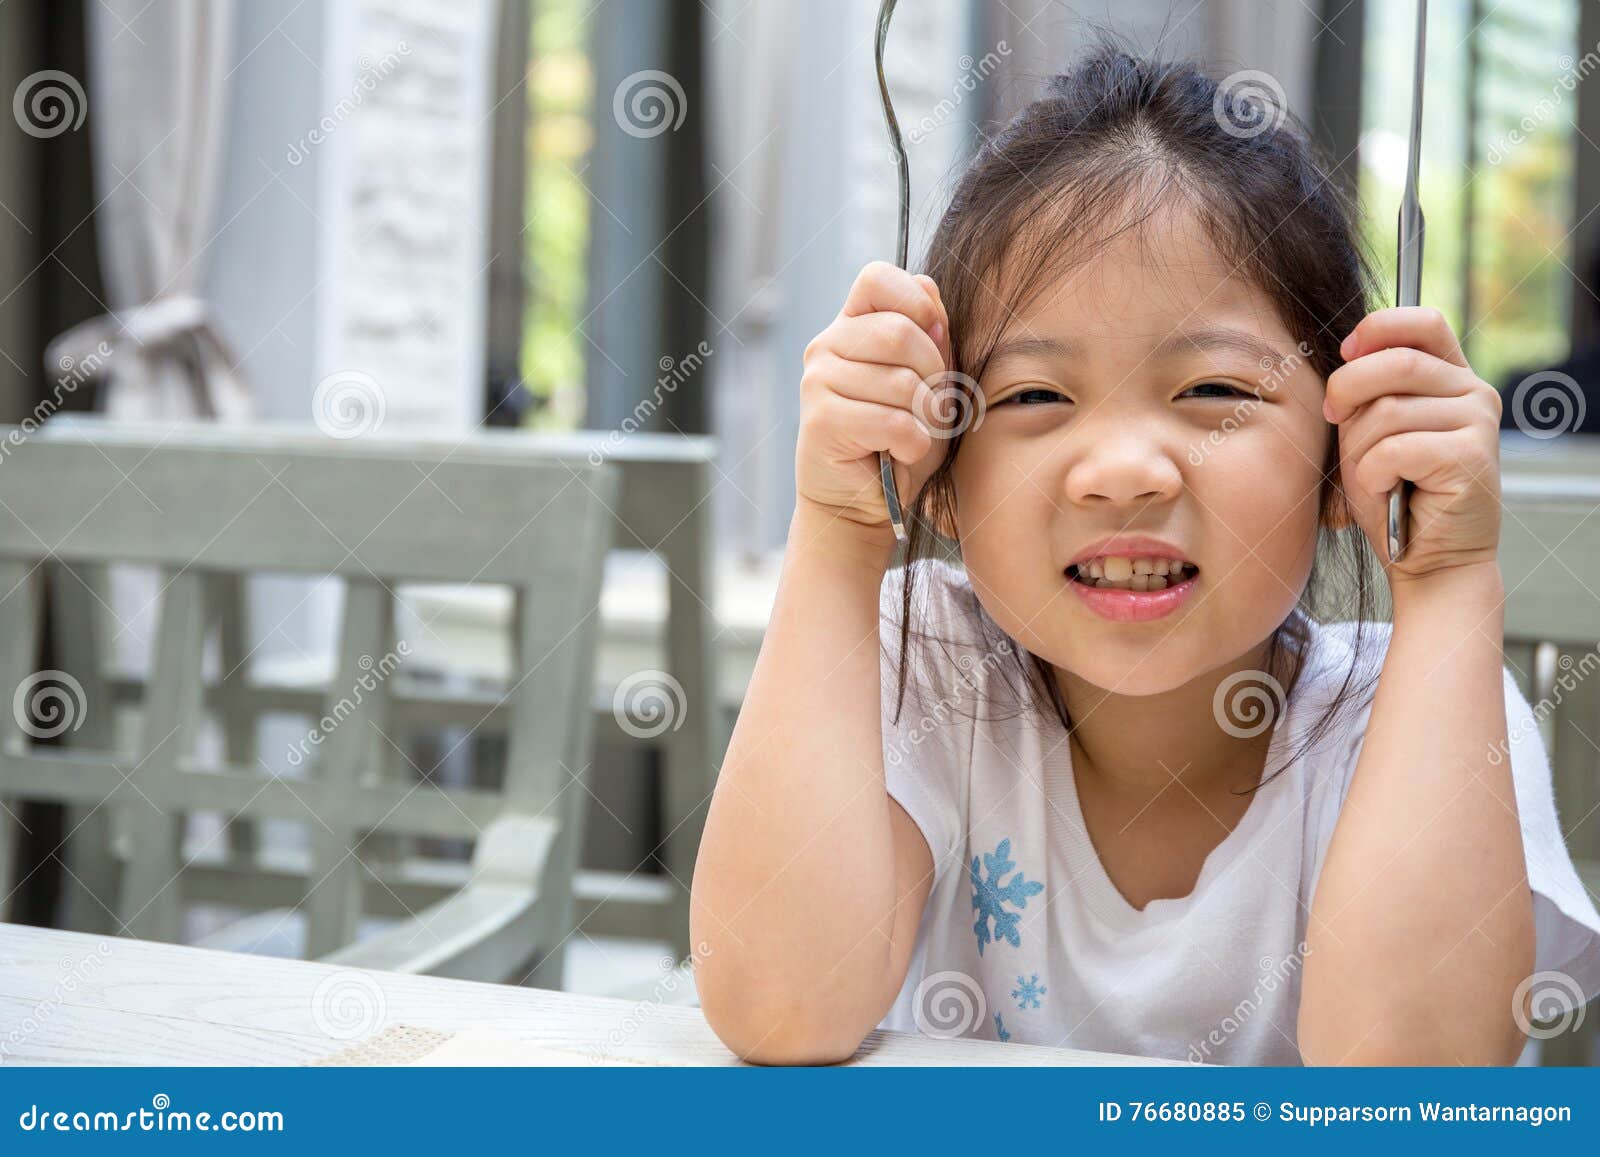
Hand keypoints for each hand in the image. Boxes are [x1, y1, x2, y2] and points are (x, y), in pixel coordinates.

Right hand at [796, 261, 954, 536]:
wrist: (859, 502)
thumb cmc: (897, 440)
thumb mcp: (929, 383)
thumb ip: (932, 337)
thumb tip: (929, 293)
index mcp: (851, 326)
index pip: (877, 278)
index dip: (916, 302)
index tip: (934, 336)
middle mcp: (827, 346)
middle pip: (899, 332)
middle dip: (934, 375)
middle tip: (931, 407)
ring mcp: (818, 382)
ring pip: (902, 383)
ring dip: (926, 417)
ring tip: (914, 434)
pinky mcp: (821, 421)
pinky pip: (894, 422)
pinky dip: (914, 444)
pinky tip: (900, 454)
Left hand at [1324, 307, 1502, 586]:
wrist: (1430, 560)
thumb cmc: (1394, 496)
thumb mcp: (1370, 434)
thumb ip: (1367, 395)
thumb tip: (1346, 358)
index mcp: (1450, 377)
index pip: (1422, 323)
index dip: (1378, 328)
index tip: (1345, 353)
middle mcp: (1472, 391)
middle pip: (1393, 363)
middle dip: (1346, 392)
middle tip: (1335, 423)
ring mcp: (1478, 422)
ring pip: (1387, 412)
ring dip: (1359, 451)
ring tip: (1373, 479)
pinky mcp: (1472, 456)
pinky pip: (1394, 450)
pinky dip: (1372, 477)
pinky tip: (1386, 493)